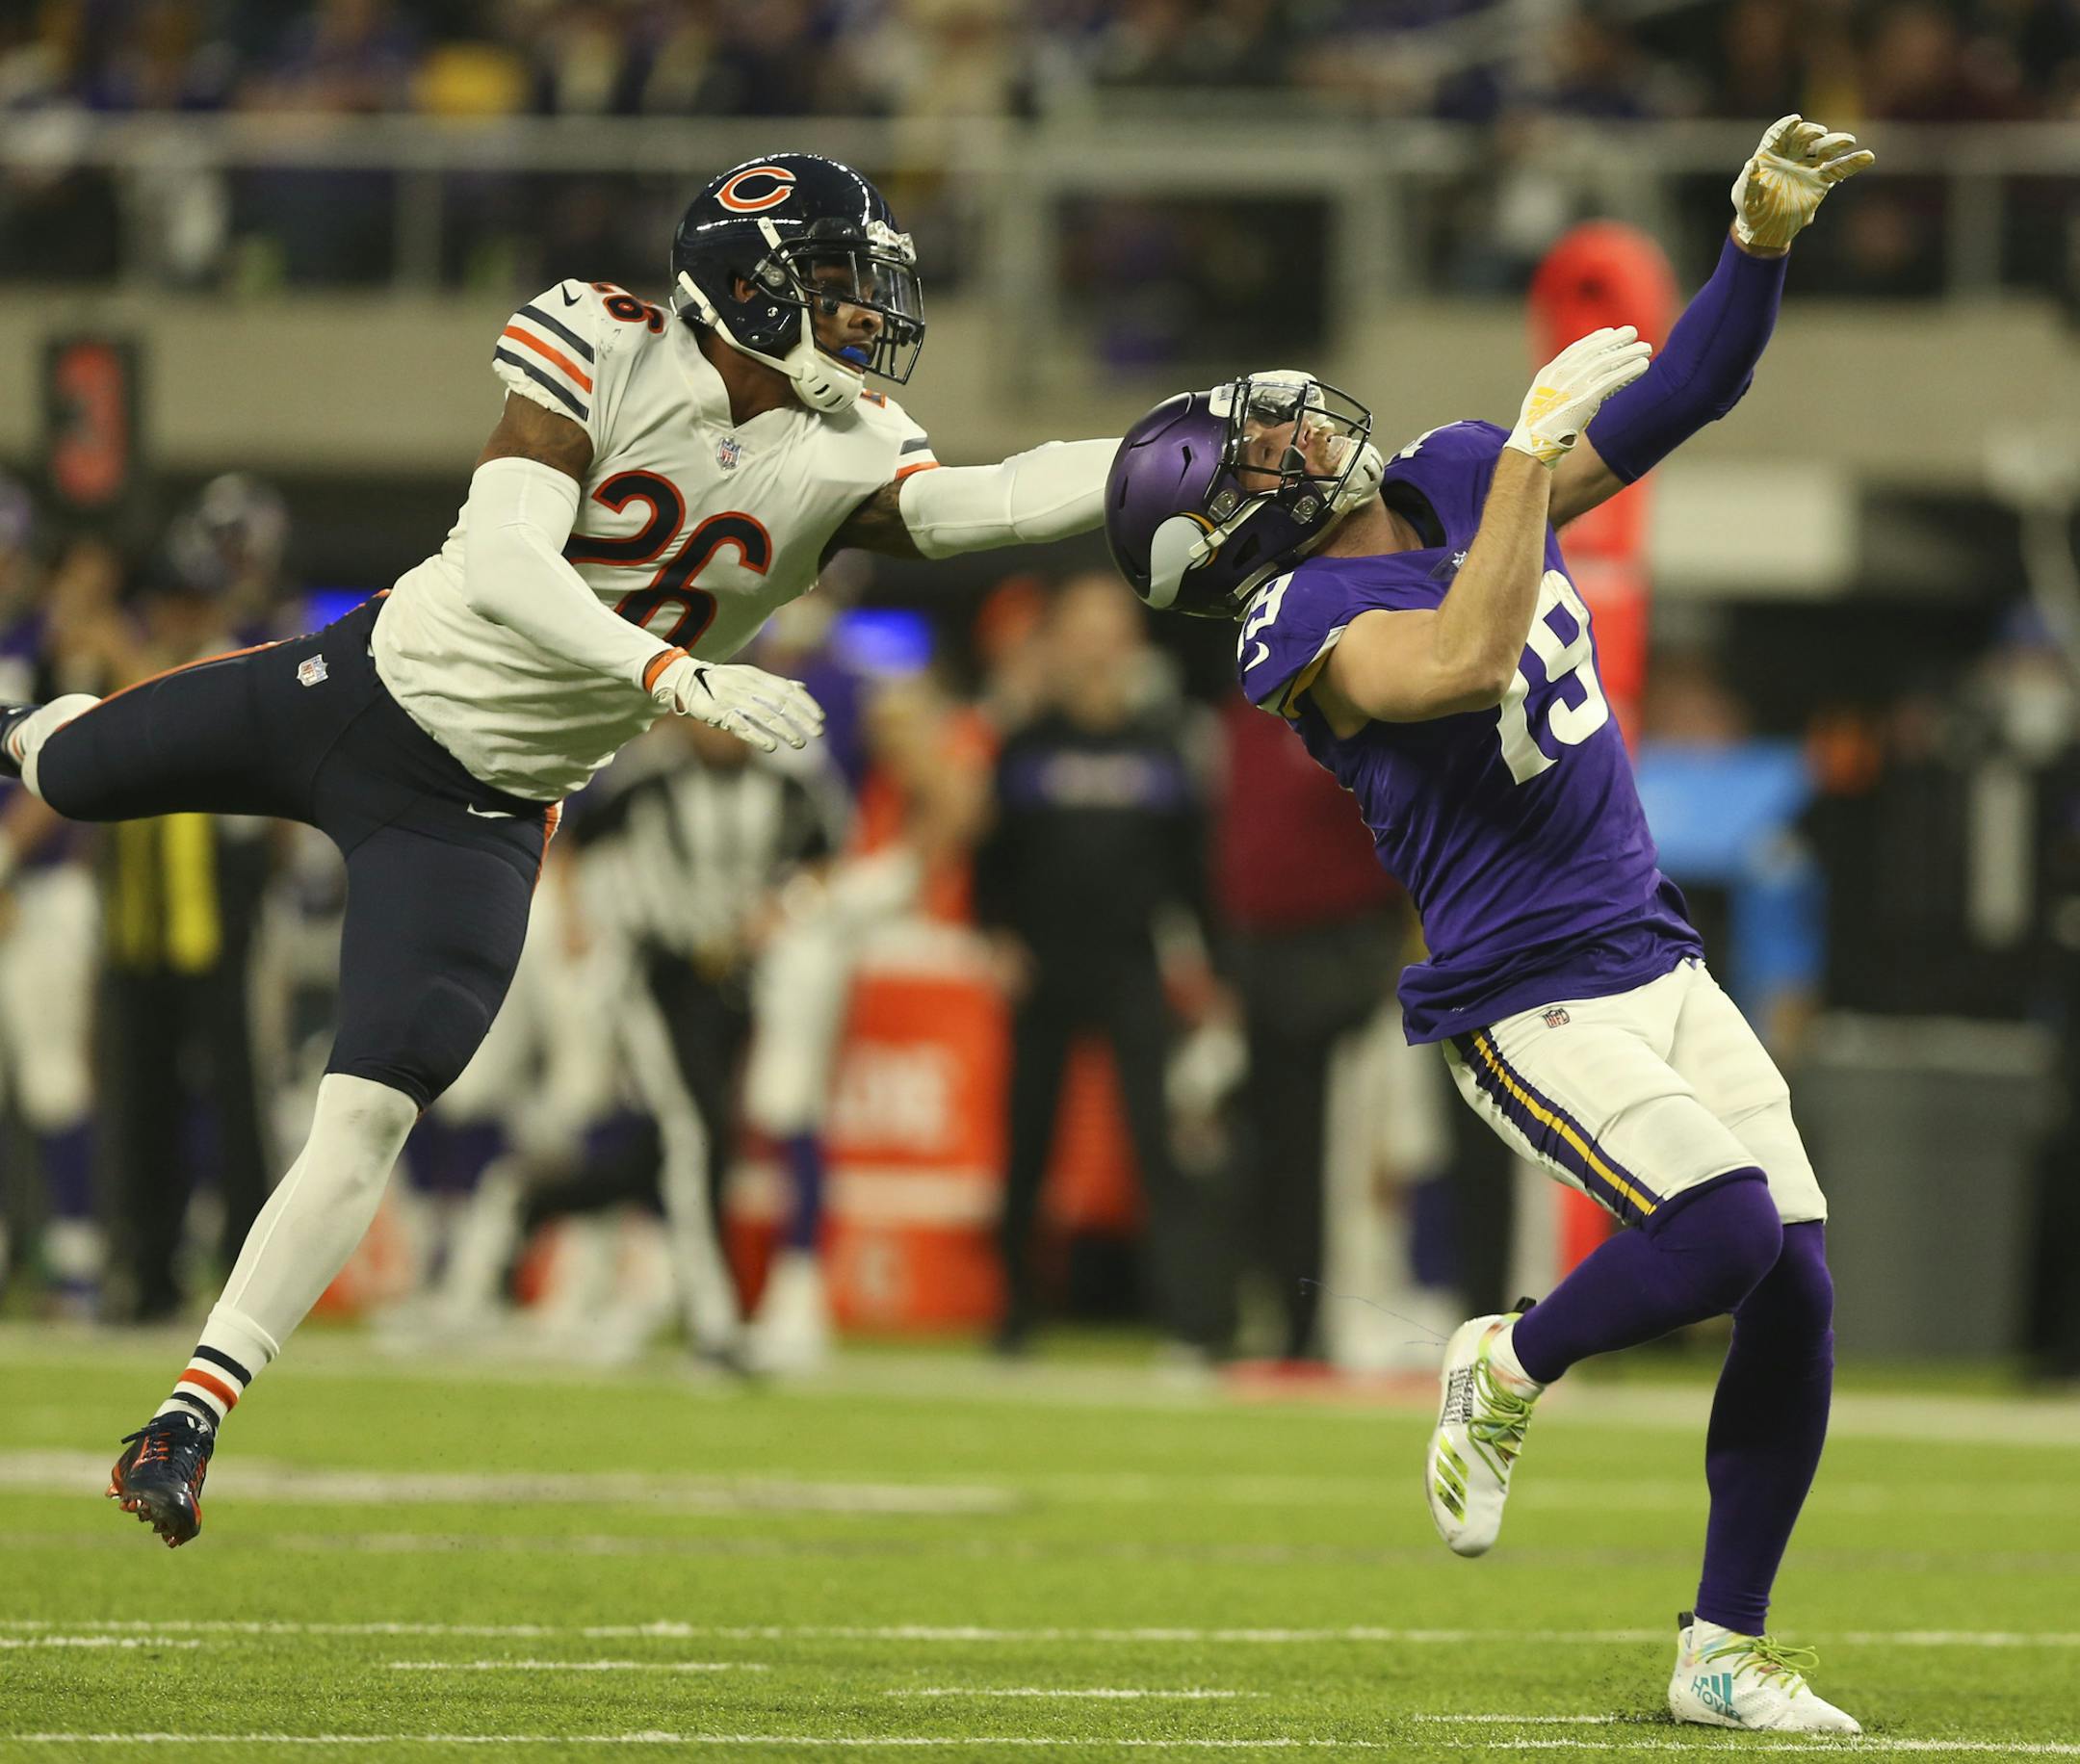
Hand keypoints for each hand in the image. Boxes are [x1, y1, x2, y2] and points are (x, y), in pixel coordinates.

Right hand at [649, 655, 823, 752]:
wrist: (682, 679)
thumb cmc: (720, 681)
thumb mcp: (749, 676)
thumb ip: (775, 683)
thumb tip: (801, 686)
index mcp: (756, 675)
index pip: (787, 689)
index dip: (806, 704)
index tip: (820, 718)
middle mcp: (747, 685)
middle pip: (780, 703)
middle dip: (801, 718)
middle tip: (817, 732)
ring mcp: (732, 698)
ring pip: (764, 715)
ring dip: (784, 730)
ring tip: (799, 743)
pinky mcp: (718, 713)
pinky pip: (741, 725)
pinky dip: (757, 737)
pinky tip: (771, 747)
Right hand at [1505, 326, 1653, 467]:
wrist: (1532, 445)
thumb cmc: (1536, 430)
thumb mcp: (1540, 402)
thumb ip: (1555, 390)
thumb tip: (1571, 391)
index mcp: (1549, 373)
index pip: (1576, 349)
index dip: (1595, 339)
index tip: (1609, 333)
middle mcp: (1561, 374)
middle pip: (1594, 350)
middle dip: (1616, 340)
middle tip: (1633, 332)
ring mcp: (1573, 385)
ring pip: (1607, 362)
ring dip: (1629, 353)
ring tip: (1646, 348)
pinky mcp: (1586, 398)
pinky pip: (1612, 380)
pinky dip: (1629, 370)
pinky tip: (1643, 366)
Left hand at [1731, 114, 1874, 252]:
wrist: (1765, 230)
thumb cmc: (1751, 210)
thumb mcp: (1745, 197)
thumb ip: (1748, 181)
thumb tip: (1751, 163)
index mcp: (1771, 154)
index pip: (1779, 134)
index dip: (1787, 126)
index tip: (1796, 120)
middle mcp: (1791, 156)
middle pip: (1805, 137)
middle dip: (1813, 132)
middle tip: (1820, 133)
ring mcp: (1808, 167)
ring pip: (1824, 149)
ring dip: (1837, 142)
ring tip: (1849, 141)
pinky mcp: (1820, 181)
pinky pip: (1838, 169)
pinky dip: (1853, 163)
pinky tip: (1868, 156)